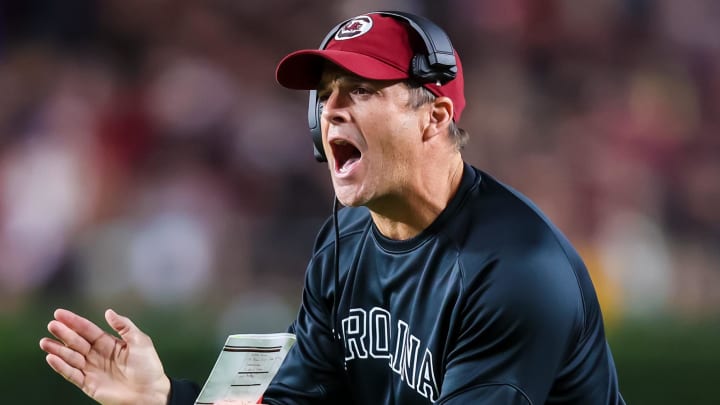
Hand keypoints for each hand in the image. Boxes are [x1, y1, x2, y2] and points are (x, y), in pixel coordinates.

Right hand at [39, 308, 170, 404]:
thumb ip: (124, 326)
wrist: (150, 393)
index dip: (74, 322)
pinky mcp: (89, 384)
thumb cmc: (148, 367)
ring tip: (45, 342)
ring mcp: (92, 369)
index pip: (87, 330)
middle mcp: (97, 355)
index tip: (59, 313)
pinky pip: (72, 374)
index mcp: (108, 343)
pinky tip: (51, 358)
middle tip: (52, 325)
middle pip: (77, 342)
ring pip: (71, 357)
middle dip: (64, 333)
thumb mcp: (140, 341)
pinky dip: (61, 367)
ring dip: (58, 350)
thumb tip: (108, 312)